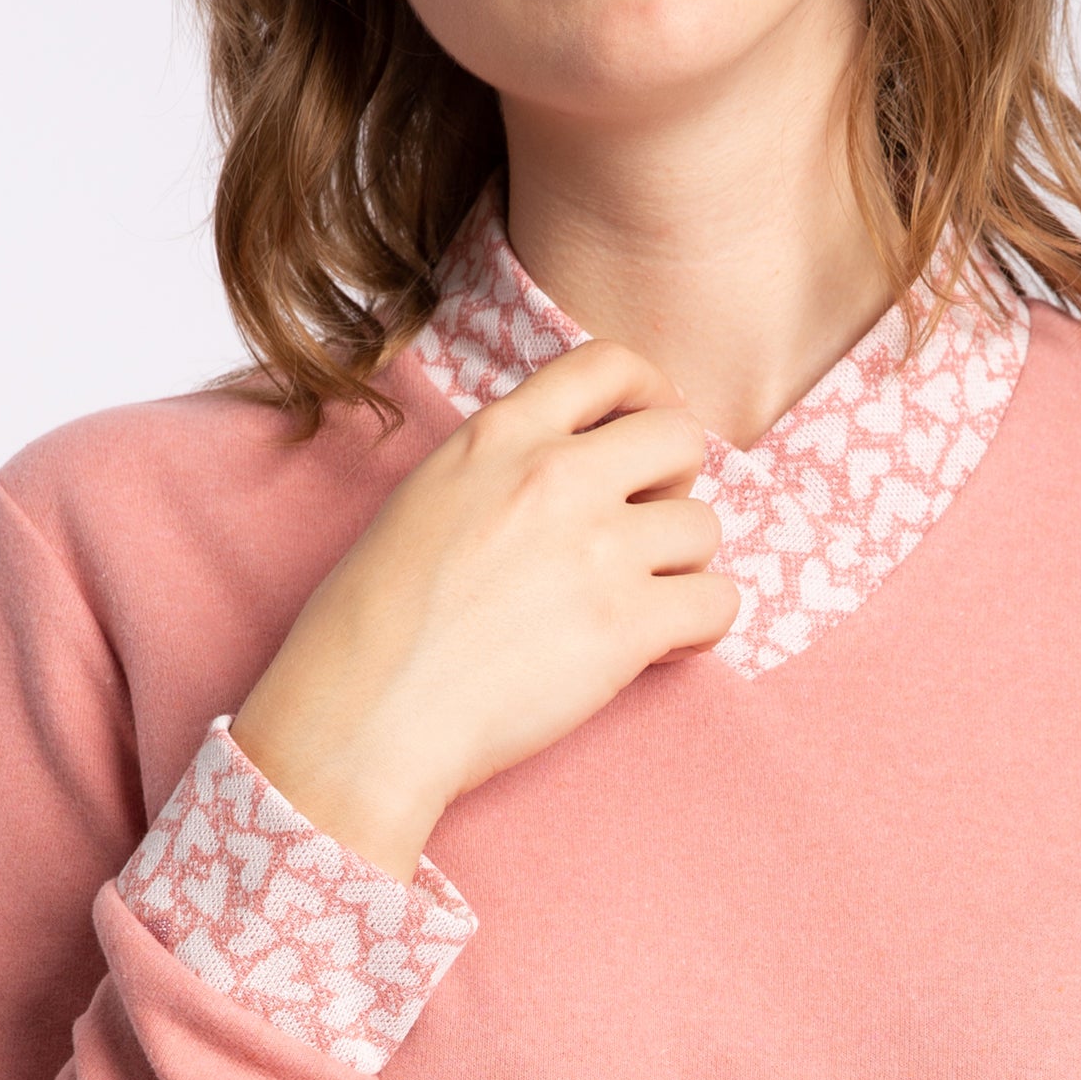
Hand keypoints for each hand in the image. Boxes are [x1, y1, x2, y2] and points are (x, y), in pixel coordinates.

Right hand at [229, 340, 737, 878]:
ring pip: (703, 526)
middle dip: (673, 483)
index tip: (645, 434)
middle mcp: (556, 477)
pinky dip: (699, 626)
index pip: (609, 363)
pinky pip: (717, 602)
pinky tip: (656, 645)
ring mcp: (597, 550)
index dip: (648, 394)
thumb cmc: (371, 623)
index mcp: (500, 436)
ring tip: (634, 603)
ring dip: (680, 565)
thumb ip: (502, 468)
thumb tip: (570, 469)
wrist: (363, 716)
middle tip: (640, 530)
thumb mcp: (425, 499)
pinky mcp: (625, 626)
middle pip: (679, 437)